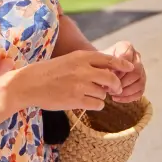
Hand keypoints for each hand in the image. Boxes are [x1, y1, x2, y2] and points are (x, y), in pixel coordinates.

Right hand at [15, 50, 132, 111]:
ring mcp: (80, 85)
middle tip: (115, 89)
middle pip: (111, 78)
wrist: (29, 84)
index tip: (131, 68)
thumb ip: (87, 64)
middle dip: (116, 85)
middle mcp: (83, 69)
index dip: (122, 65)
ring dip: (101, 96)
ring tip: (90, 95)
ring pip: (104, 93)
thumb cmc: (49, 72)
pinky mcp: (76, 99)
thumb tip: (108, 73)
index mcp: (81, 57)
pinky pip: (97, 104)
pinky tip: (88, 103)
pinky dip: (96, 105)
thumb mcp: (69, 60)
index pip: (109, 59)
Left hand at [103, 41, 146, 103]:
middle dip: (122, 82)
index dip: (119, 69)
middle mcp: (136, 57)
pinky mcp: (141, 82)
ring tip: (113, 94)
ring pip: (140, 82)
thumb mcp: (99, 60)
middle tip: (110, 88)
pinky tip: (117, 99)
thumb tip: (111, 76)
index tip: (108, 76)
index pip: (127, 57)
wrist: (100, 67)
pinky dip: (128, 97)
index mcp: (126, 47)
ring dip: (125, 91)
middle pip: (136, 71)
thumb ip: (106, 64)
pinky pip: (140, 92)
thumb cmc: (99, 63)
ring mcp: (141, 70)